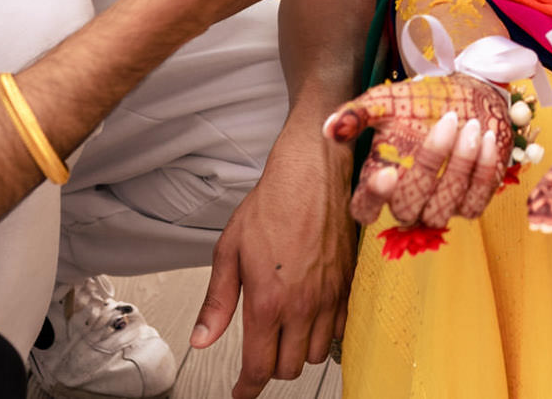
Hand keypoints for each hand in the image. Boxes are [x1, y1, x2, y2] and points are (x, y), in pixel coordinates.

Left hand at [191, 136, 356, 398]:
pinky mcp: (348, 285)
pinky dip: (324, 334)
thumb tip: (203, 338)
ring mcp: (330, 297)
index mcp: (268, 302)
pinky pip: (340, 330)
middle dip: (270, 369)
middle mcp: (303, 306)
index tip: (240, 392)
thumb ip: (218, 302)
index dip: (246, 388)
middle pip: (288, 368)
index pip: (260, 368)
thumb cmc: (272, 204)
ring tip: (284, 334)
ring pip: (315, 354)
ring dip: (297, 352)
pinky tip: (311, 318)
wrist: (313, 174)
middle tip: (259, 353)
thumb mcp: (229, 251)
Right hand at [325, 75, 512, 228]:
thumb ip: (359, 113)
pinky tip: (487, 139)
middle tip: (448, 122)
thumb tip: (330, 129)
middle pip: (406, 209)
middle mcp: (406, 199)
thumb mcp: (387, 100)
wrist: (468, 94)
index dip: (372, 199)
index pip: (364, 209)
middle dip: (428, 165)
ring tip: (472, 126)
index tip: (387, 173)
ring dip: (460, 167)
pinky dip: (482, 173)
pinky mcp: (470, 204)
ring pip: (441, 210)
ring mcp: (439, 206)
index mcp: (381, 178)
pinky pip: (474, 205)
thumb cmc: (421, 101)